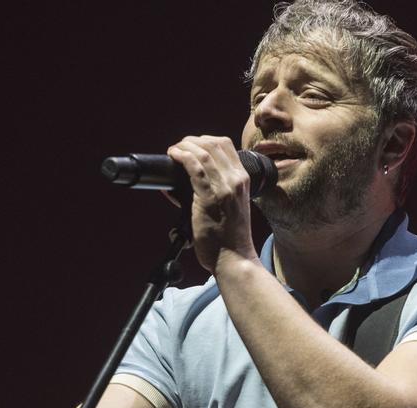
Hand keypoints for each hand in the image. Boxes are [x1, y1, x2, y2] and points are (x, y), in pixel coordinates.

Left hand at [166, 136, 258, 271]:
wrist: (234, 258)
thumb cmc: (228, 238)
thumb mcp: (229, 207)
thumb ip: (212, 191)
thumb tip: (181, 185)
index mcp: (243, 180)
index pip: (226, 145)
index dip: (204, 140)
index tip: (190, 145)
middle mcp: (236, 180)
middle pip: (214, 143)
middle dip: (192, 141)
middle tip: (179, 147)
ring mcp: (225, 188)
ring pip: (204, 152)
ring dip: (184, 146)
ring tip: (174, 151)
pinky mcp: (210, 197)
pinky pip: (195, 168)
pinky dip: (182, 156)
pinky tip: (174, 156)